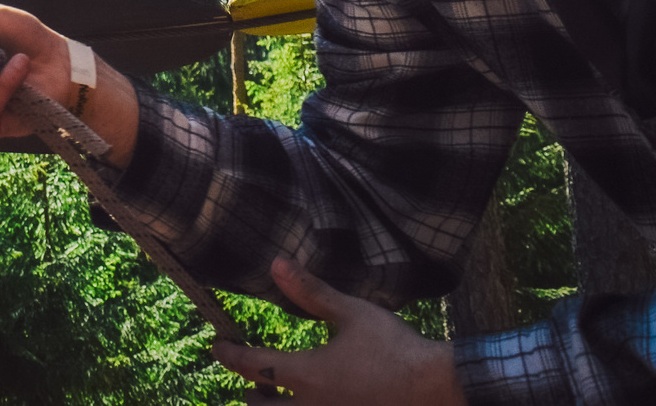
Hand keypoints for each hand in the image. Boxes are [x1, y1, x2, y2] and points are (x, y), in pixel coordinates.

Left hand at [211, 260, 461, 405]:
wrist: (437, 388)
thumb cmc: (394, 347)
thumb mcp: (352, 313)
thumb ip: (311, 292)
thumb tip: (275, 263)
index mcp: (308, 376)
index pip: (254, 367)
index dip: (231, 355)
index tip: (218, 346)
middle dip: (251, 395)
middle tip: (251, 382)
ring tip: (277, 398)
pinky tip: (316, 401)